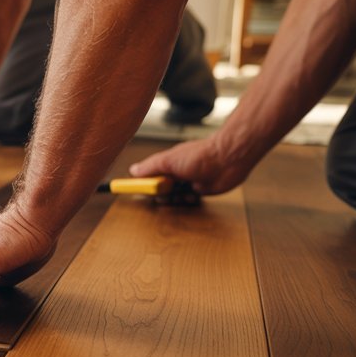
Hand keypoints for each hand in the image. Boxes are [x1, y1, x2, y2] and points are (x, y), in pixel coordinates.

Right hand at [127, 136, 255, 194]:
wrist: (227, 160)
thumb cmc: (200, 156)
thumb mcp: (168, 160)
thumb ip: (150, 167)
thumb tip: (133, 170)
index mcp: (166, 164)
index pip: (147, 176)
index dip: (139, 183)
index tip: (128, 190)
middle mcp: (175, 173)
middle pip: (159, 190)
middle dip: (159, 195)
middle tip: (163, 194)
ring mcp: (187, 182)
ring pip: (173, 197)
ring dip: (174, 199)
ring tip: (180, 194)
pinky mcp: (199, 191)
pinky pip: (187, 201)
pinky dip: (187, 201)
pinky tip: (192, 195)